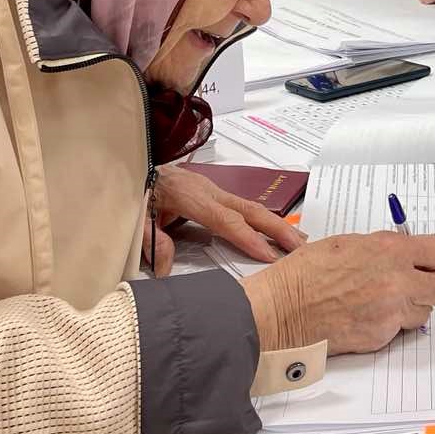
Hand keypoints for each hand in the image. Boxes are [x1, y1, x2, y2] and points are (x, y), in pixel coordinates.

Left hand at [144, 164, 305, 275]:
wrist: (135, 164)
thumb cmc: (136, 191)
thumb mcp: (137, 217)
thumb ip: (152, 242)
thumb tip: (165, 269)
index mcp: (191, 196)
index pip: (226, 220)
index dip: (248, 238)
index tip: (269, 256)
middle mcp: (209, 190)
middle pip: (250, 210)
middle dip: (277, 229)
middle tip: (300, 247)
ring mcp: (214, 189)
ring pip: (251, 207)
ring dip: (276, 224)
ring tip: (298, 241)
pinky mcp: (214, 192)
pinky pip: (244, 206)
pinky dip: (263, 219)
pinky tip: (274, 231)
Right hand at [241, 231, 434, 353]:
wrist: (283, 310)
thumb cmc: (306, 274)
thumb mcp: (349, 243)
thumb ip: (383, 247)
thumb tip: (401, 252)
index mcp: (390, 250)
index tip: (427, 261)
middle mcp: (397, 280)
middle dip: (428, 285)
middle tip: (410, 284)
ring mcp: (391, 311)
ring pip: (424, 311)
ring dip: (412, 307)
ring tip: (385, 302)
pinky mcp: (381, 336)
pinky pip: (401, 330)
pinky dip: (391, 325)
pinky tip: (368, 316)